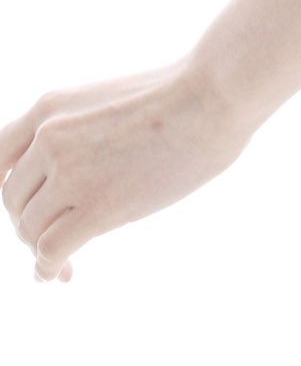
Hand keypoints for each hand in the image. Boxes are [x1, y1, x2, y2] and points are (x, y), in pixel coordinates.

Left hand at [1, 58, 253, 283]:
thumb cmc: (181, 92)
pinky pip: (52, 250)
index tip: (23, 207)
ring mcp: (70, 173)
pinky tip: (62, 273)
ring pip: (29, 228)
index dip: (5, 188)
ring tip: (63, 262)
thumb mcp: (107, 99)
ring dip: (42, 249)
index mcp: (49, 107)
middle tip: (56, 236)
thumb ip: (78, 131)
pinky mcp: (97, 207)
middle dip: (29, 223)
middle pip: (13, 198)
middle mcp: (49, 138)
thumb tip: (77, 176)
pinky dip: (49, 267)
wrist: (213, 94)